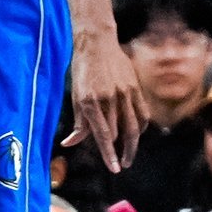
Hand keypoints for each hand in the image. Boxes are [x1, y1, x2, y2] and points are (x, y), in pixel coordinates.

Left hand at [61, 31, 147, 172]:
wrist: (96, 42)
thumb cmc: (82, 69)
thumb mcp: (75, 94)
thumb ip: (78, 122)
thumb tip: (69, 143)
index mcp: (89, 100)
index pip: (102, 135)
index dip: (109, 154)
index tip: (114, 169)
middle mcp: (107, 98)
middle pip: (115, 134)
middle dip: (114, 149)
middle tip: (114, 160)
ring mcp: (123, 92)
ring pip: (132, 128)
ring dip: (131, 146)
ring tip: (128, 157)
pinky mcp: (134, 87)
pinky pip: (142, 114)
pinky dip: (140, 128)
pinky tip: (136, 135)